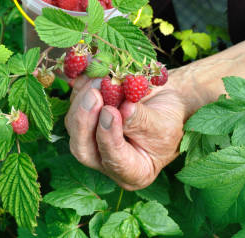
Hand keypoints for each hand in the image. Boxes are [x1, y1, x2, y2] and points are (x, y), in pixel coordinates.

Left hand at [64, 76, 186, 189]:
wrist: (165, 101)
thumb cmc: (170, 118)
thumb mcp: (164, 124)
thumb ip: (143, 121)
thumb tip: (123, 111)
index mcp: (131, 172)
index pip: (113, 161)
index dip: (108, 138)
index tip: (111, 112)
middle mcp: (105, 159)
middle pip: (83, 147)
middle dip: (84, 119)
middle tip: (94, 94)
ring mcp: (91, 139)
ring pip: (74, 123)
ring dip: (83, 98)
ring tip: (99, 78)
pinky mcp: (84, 118)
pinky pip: (74, 103)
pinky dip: (81, 86)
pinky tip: (91, 71)